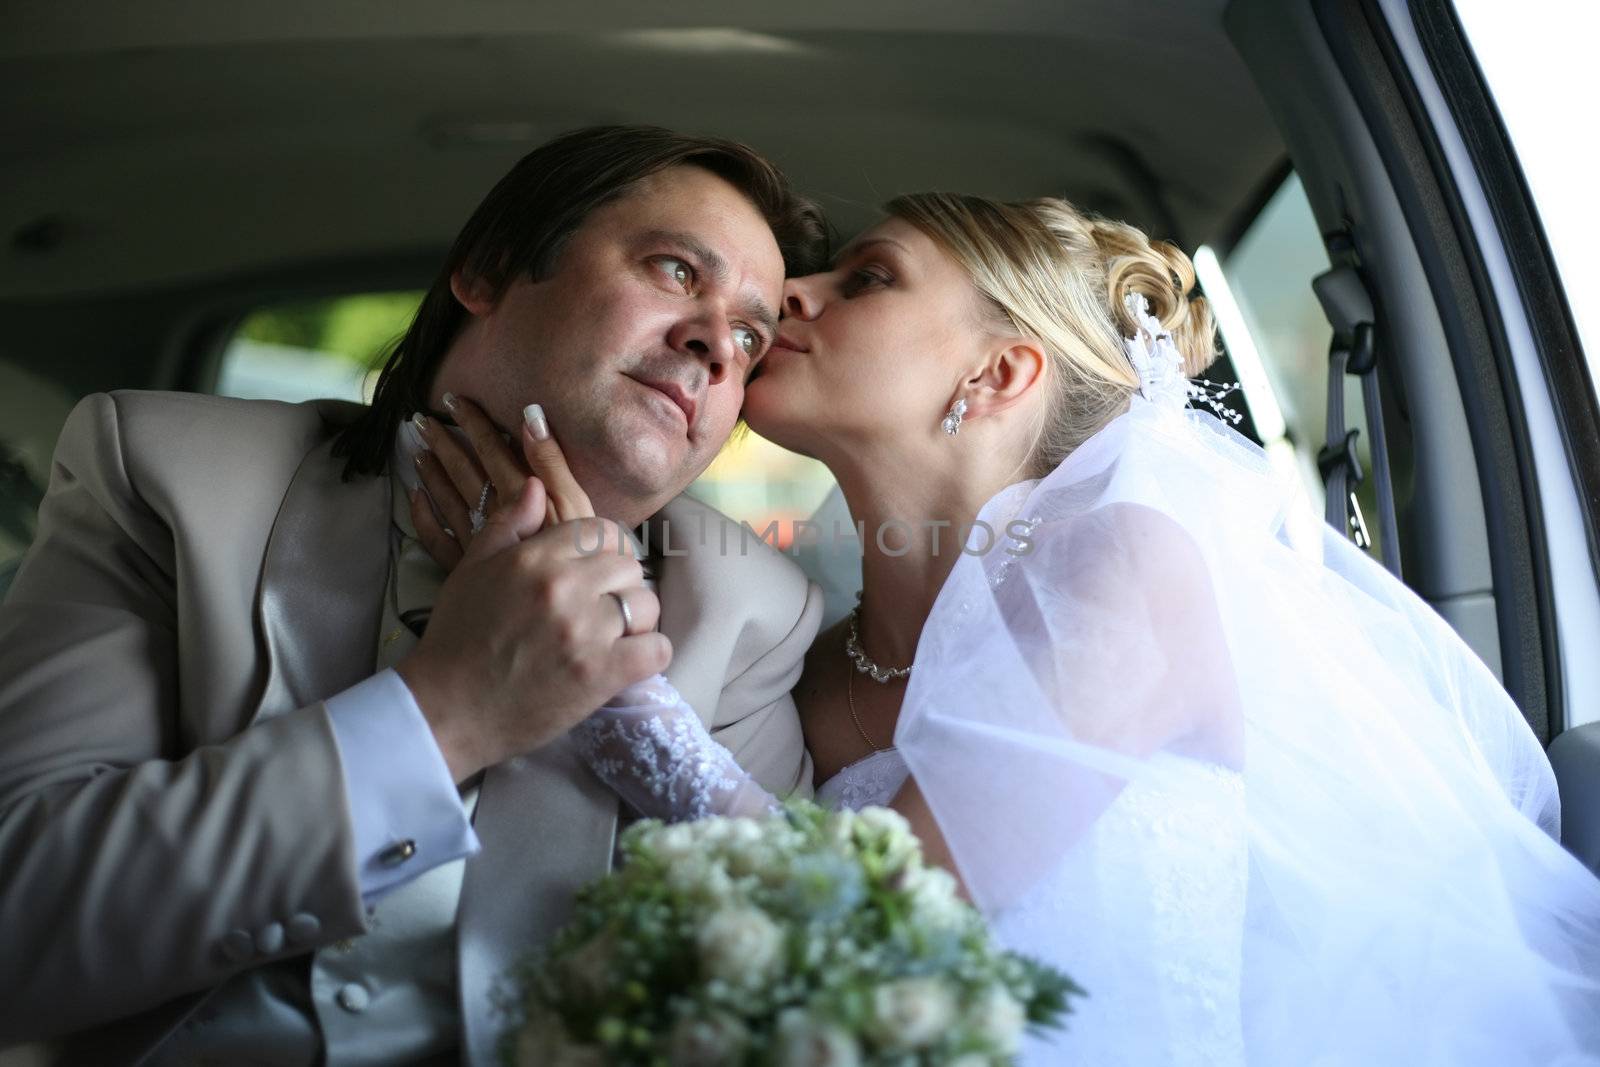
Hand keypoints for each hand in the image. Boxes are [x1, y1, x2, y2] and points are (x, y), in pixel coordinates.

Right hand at [396, 476, 667, 782]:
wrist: (447, 709)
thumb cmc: (457, 639)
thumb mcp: (471, 569)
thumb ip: (508, 524)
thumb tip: (537, 485)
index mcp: (534, 559)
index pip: (600, 531)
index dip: (604, 550)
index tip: (594, 573)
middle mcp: (563, 588)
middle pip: (629, 564)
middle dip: (621, 584)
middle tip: (602, 608)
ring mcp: (585, 632)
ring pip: (647, 604)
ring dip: (636, 621)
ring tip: (612, 637)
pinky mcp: (601, 675)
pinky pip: (657, 649)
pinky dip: (649, 655)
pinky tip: (626, 662)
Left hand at [409, 394, 597, 569]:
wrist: (565, 615)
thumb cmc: (584, 561)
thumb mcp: (577, 507)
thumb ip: (552, 463)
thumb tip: (530, 418)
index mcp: (522, 497)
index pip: (493, 451)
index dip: (475, 425)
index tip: (455, 400)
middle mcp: (495, 516)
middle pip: (464, 473)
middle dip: (445, 444)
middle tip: (422, 421)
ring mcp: (479, 543)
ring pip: (448, 501)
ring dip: (432, 474)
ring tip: (417, 451)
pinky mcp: (471, 569)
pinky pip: (438, 541)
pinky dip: (425, 518)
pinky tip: (416, 498)